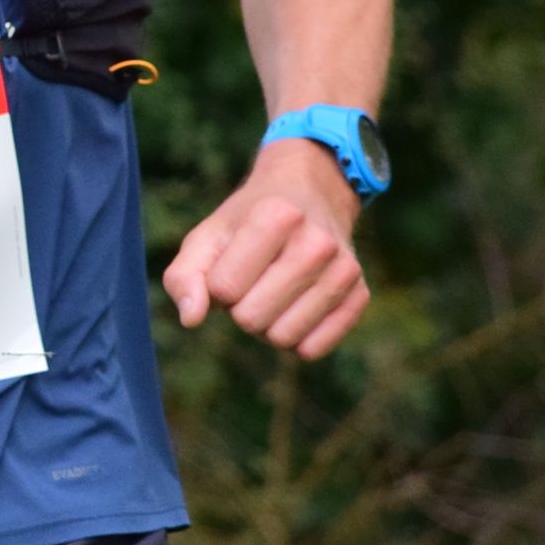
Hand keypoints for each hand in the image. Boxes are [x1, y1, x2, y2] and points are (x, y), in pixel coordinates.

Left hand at [164, 139, 370, 357]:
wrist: (310, 195)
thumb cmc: (247, 222)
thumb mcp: (206, 237)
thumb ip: (184, 277)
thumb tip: (191, 319)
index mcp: (276, 216)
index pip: (223, 289)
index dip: (216, 286)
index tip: (229, 264)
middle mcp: (318, 242)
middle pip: (252, 319)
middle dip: (239, 308)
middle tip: (251, 280)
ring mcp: (345, 269)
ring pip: (283, 338)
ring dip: (265, 325)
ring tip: (271, 291)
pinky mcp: (360, 294)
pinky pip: (312, 350)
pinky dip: (293, 339)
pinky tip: (294, 308)